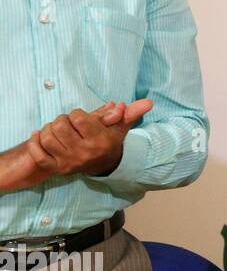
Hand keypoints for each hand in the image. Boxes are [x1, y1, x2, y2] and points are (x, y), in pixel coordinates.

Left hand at [24, 99, 152, 178]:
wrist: (104, 165)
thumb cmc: (110, 140)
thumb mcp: (121, 126)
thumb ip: (131, 113)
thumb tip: (147, 102)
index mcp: (99, 141)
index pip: (77, 118)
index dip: (76, 113)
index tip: (81, 117)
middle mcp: (83, 153)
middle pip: (59, 126)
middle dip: (61, 120)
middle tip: (67, 123)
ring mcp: (68, 162)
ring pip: (46, 138)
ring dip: (48, 130)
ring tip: (57, 130)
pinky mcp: (57, 168)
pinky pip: (38, 155)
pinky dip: (35, 143)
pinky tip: (39, 135)